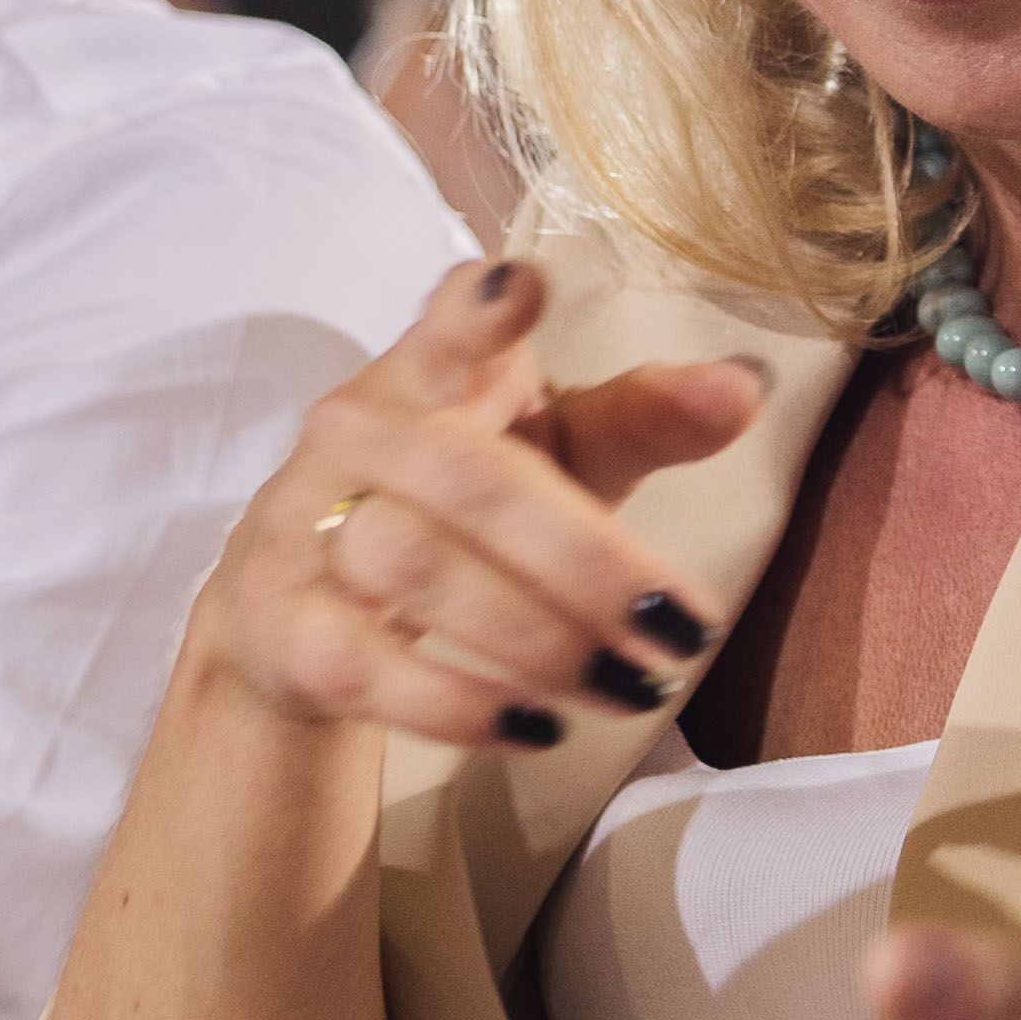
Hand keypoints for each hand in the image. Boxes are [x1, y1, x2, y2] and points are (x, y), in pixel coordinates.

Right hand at [190, 260, 764, 751]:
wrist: (299, 604)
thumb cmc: (459, 506)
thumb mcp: (554, 451)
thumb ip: (644, 419)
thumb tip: (743, 389)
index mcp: (431, 368)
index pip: (448, 323)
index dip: (480, 310)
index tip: (522, 289)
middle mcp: (357, 432)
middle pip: (468, 481)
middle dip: (585, 563)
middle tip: (682, 629)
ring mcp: (302, 524)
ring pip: (415, 571)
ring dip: (536, 639)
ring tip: (633, 688)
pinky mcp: (277, 620)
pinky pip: (362, 665)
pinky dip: (457, 704)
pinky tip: (538, 729)